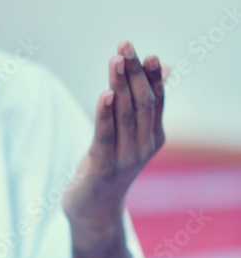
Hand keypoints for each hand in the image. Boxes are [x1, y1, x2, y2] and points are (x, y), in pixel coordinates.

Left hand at [63, 40, 165, 237]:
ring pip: (125, 116)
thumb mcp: (127, 135)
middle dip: (135, 73)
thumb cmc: (108, 167)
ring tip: (116, 60)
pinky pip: (105, 136)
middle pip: (142, 104)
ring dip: (121, 85)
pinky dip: (105, 114)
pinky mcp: (103, 168)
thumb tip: (163, 67)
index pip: (155, 101)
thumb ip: (141, 104)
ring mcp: (125, 159)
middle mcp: (143, 148)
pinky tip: (105, 94)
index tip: (148, 54)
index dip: (152, 77)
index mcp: (153, 137)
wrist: (94, 210)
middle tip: (126, 46)